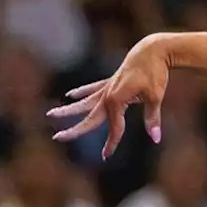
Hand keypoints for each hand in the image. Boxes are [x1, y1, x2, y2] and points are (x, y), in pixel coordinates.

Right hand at [47, 35, 169, 157]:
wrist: (152, 50)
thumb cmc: (155, 74)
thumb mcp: (155, 97)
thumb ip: (152, 119)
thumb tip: (156, 139)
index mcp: (117, 100)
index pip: (114, 127)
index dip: (112, 142)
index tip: (106, 156)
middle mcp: (108, 95)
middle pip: (89, 117)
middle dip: (75, 129)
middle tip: (57, 138)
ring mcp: (107, 87)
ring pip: (85, 102)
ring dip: (69, 109)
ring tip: (50, 114)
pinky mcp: (111, 80)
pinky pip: (93, 88)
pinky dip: (82, 92)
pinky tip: (71, 95)